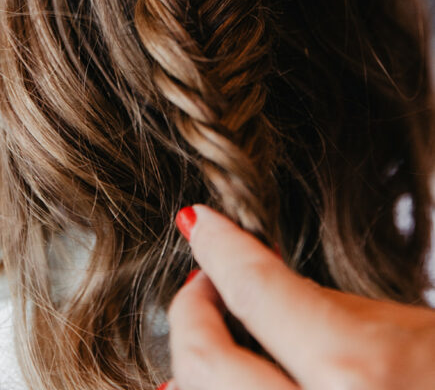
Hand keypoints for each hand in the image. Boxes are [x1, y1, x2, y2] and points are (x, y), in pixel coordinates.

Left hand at [164, 204, 434, 388]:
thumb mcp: (406, 330)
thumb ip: (322, 309)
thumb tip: (249, 287)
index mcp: (359, 373)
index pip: (257, 291)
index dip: (221, 247)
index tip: (200, 223)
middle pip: (208, 364)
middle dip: (190, 314)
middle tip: (203, 285)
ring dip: (191, 371)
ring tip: (206, 338)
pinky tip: (214, 389)